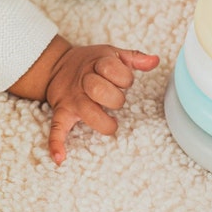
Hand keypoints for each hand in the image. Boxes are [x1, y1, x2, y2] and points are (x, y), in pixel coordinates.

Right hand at [44, 42, 159, 164]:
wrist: (57, 65)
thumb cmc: (90, 63)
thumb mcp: (111, 54)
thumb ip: (134, 58)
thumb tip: (154, 61)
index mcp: (96, 65)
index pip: (114, 71)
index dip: (125, 77)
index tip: (123, 80)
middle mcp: (83, 82)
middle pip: (101, 91)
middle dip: (115, 99)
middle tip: (115, 100)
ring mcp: (72, 99)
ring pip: (87, 112)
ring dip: (102, 121)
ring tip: (111, 124)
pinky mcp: (62, 113)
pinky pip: (56, 129)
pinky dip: (56, 143)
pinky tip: (60, 157)